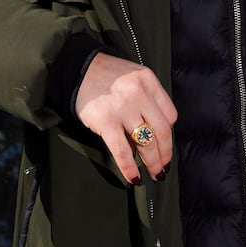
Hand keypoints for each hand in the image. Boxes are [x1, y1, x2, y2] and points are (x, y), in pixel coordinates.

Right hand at [74, 52, 176, 184]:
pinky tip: (134, 177)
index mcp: (148, 81)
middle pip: (162, 131)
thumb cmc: (105, 74)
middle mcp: (139, 93)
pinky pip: (122, 151)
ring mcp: (123, 108)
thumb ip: (146, 97)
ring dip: (152, 162)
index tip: (165, 145)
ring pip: (146, 143)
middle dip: (165, 154)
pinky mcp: (106, 121)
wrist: (76, 69)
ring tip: (154, 173)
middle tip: (164, 167)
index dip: (169, 133)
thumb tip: (153, 131)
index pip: (169, 114)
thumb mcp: (133, 76)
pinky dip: (129, 168)